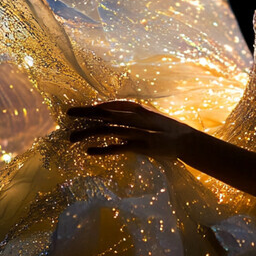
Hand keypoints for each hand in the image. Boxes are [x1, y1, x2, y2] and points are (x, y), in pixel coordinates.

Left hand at [67, 100, 193, 158]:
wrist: (187, 141)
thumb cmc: (168, 130)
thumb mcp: (151, 118)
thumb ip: (136, 117)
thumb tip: (118, 120)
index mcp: (138, 109)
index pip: (112, 104)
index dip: (94, 106)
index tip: (81, 110)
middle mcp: (135, 117)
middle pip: (104, 113)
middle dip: (84, 113)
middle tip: (68, 114)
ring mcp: (137, 132)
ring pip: (106, 129)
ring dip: (87, 132)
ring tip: (71, 137)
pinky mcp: (140, 146)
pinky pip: (117, 147)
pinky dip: (102, 150)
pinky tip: (89, 151)